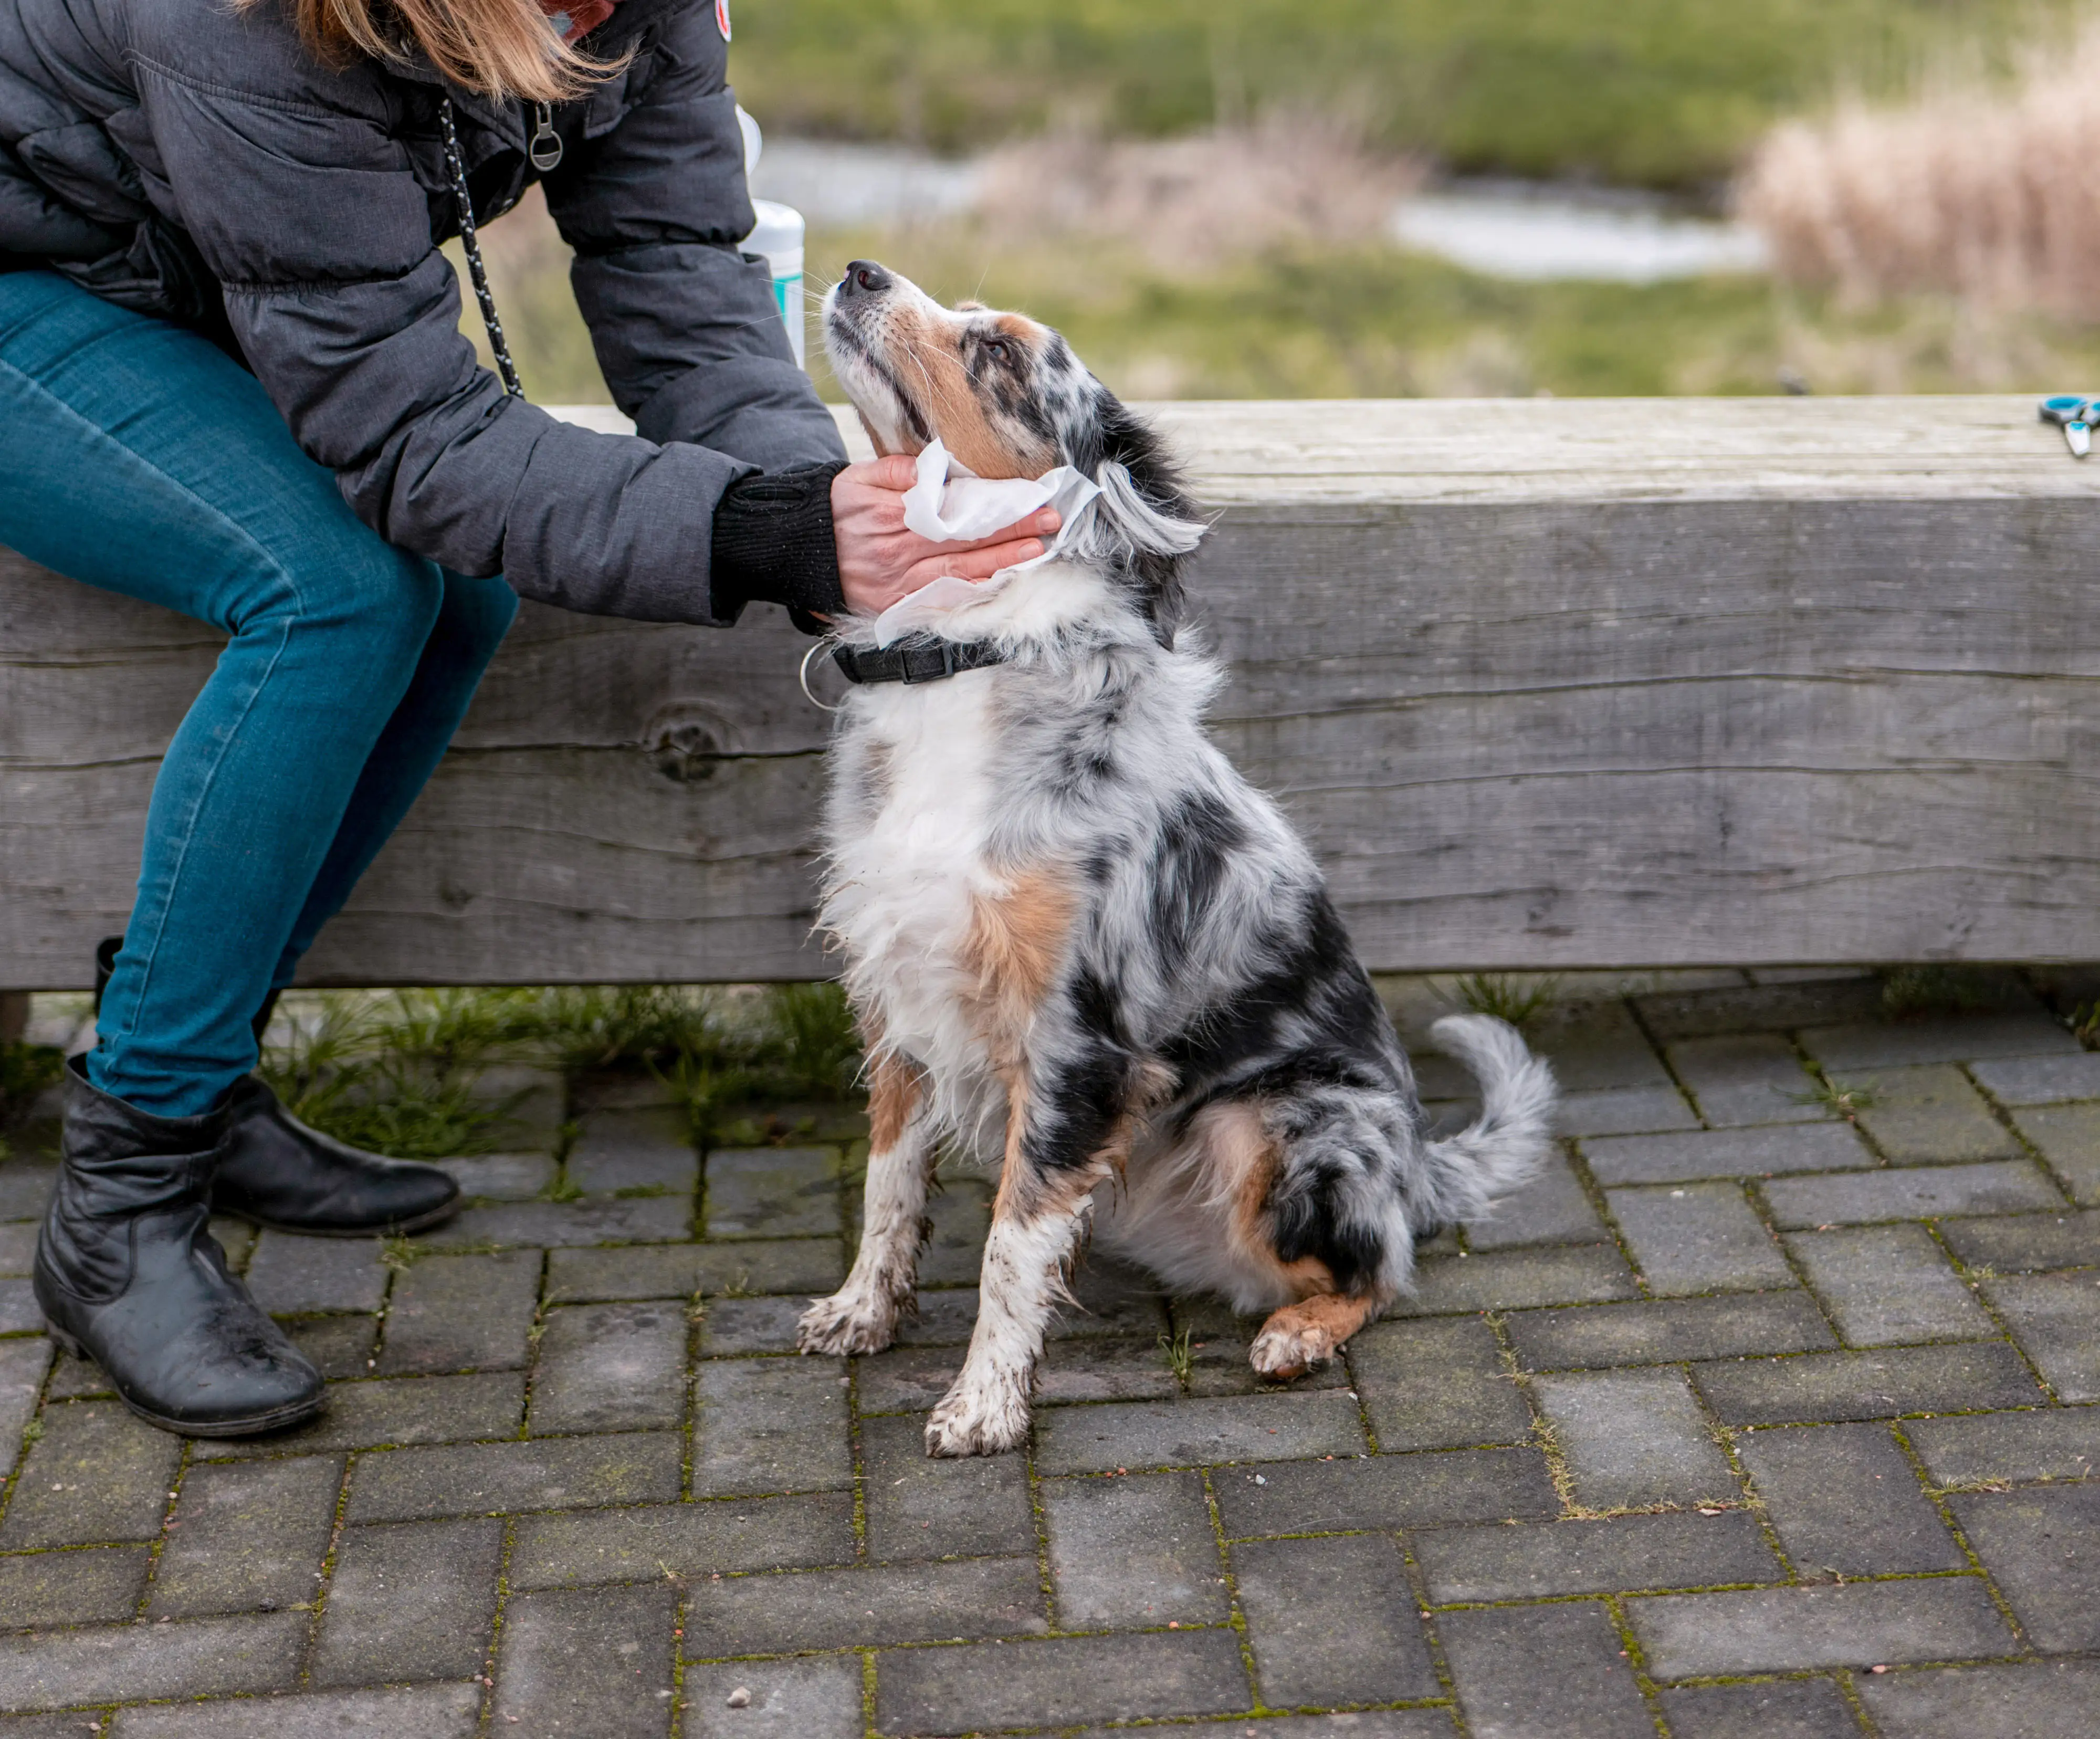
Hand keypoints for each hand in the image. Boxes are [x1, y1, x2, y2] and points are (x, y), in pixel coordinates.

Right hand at [831, 455, 1059, 617]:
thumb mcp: (856, 478)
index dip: (996, 507)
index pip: (956, 511)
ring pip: (959, 573)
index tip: (1030, 498)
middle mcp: (898, 552)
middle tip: (1051, 521)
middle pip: (966, 541)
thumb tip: (937, 470)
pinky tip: (1001, 581)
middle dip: (1013, 531)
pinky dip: (972, 591)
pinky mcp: (895, 605)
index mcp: (892, 516)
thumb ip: (897, 470)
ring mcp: (898, 584)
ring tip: (1037, 550)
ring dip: (1002, 562)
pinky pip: (941, 598)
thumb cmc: (832, 510)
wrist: (796, 553)